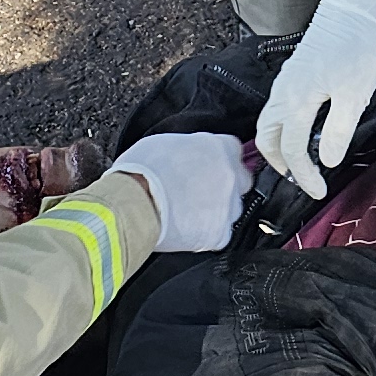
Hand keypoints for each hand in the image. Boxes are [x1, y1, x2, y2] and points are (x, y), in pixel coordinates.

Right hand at [110, 132, 261, 254]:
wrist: (134, 205)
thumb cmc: (140, 171)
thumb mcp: (164, 142)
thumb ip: (189, 147)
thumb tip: (188, 153)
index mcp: (218, 147)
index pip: (234, 148)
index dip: (220, 157)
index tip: (211, 164)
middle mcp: (230, 175)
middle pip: (240, 179)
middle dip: (225, 184)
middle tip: (201, 189)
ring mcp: (228, 206)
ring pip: (233, 207)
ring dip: (218, 209)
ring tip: (190, 212)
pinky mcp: (220, 234)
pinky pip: (221, 233)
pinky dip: (208, 233)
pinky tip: (189, 228)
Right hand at [255, 0, 375, 196]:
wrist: (350, 9)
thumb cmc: (356, 47)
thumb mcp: (355, 94)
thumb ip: (339, 131)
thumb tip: (327, 161)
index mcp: (296, 100)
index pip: (292, 150)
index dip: (304, 175)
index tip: (318, 191)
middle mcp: (283, 93)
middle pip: (267, 138)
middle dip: (281, 163)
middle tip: (303, 178)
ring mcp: (285, 82)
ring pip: (269, 123)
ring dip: (280, 146)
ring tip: (302, 159)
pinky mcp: (292, 74)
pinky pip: (277, 109)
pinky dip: (284, 127)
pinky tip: (306, 129)